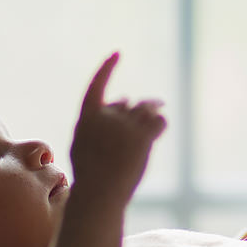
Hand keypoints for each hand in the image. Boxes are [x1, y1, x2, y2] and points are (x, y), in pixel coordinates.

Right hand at [70, 52, 165, 198]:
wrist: (100, 192)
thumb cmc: (92, 173)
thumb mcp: (85, 144)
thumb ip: (101, 120)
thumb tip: (125, 98)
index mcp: (87, 118)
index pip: (97, 86)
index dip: (107, 69)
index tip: (117, 54)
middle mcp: (106, 117)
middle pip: (130, 104)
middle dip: (141, 106)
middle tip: (157, 103)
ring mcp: (123, 126)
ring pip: (146, 110)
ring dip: (154, 109)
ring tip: (159, 111)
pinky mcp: (141, 137)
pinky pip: (158, 122)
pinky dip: (161, 123)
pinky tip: (159, 129)